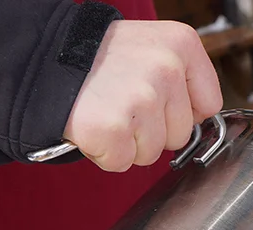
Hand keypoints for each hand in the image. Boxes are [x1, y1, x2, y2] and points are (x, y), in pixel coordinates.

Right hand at [64, 20, 222, 171]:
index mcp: (180, 44)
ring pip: (151, 153)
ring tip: (105, 111)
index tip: (156, 103)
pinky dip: (103, 152)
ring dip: (126, 142)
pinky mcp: (112, 129)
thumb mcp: (149, 47)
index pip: (208, 104)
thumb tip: (198, 122)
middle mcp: (166, 69)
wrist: (43, 57)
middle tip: (120, 104)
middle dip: (150, 130)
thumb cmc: (96, 59)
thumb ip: (179, 78)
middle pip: (179, 135)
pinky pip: (120, 163)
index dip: (179, 112)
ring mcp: (140, 100)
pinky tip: (92, 124)